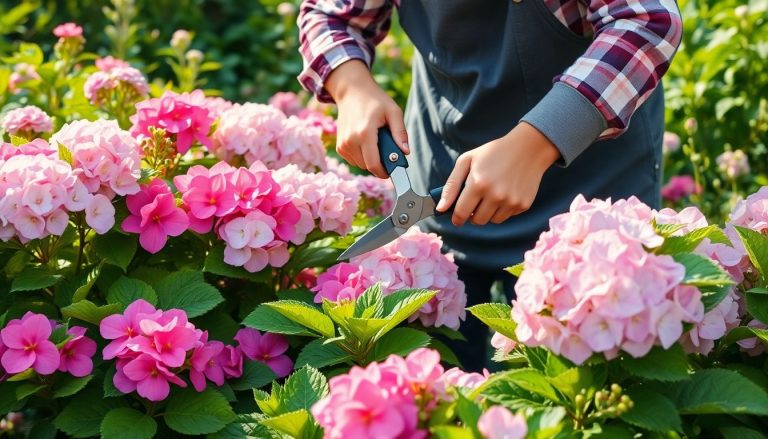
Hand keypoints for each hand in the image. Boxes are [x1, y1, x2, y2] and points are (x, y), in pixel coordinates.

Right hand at [325, 60, 408, 178]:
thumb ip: (400, 133)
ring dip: (371, 160)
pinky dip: (362, 157)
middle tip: (388, 151)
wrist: (351, 91)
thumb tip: (406, 152)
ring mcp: (343, 144)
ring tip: (376, 143)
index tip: (393, 171)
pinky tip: (367, 143)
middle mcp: (350, 141)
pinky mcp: (340, 146)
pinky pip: (354, 161)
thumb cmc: (375, 100)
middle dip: (380, 164)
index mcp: (364, 133)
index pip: (373, 164)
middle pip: (367, 167)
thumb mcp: (393, 112)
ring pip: (360, 165)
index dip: (384, 172)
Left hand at [437, 122, 560, 225]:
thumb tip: (440, 208)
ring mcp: (510, 201)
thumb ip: (451, 185)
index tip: (456, 218)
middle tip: (476, 201)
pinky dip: (502, 209)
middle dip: (472, 214)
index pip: (461, 213)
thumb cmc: (493, 152)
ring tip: (491, 194)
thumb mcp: (467, 161)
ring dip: (488, 212)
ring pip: (492, 221)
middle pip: (477, 220)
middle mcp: (495, 195)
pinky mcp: (523, 205)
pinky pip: (506, 216)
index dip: (456, 218)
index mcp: (478, 183)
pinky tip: (506, 193)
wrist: (529, 148)